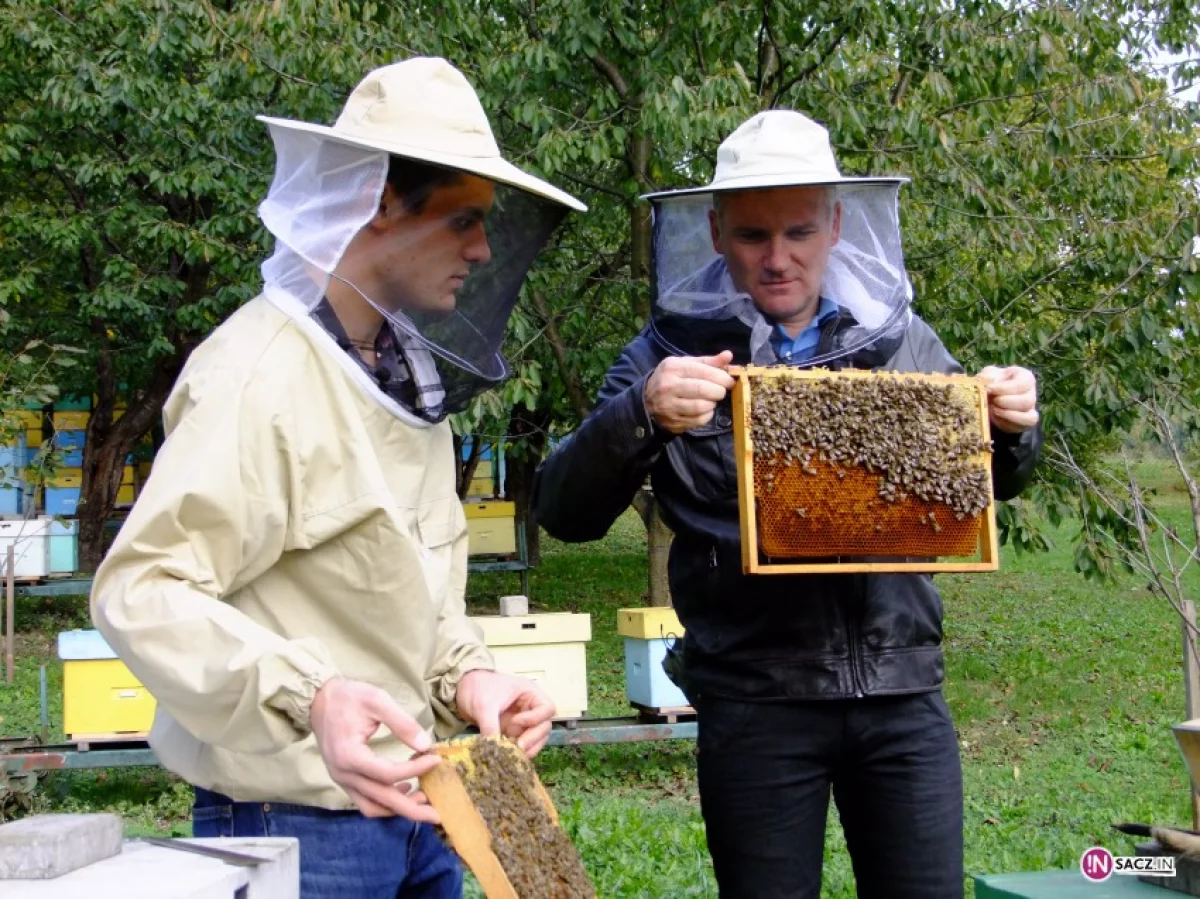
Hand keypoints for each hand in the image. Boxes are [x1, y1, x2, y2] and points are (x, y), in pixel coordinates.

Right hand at [310, 677, 441, 822]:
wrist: (319, 700)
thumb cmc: (348, 697)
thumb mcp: (377, 701)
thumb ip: (402, 723)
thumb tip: (425, 745)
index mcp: (350, 756)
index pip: (389, 774)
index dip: (416, 769)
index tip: (436, 759)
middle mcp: (344, 775)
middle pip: (382, 800)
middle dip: (413, 809)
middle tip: (438, 813)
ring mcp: (342, 780)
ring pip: (373, 807)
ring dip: (399, 808)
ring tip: (424, 801)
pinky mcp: (344, 780)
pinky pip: (366, 801)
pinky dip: (385, 802)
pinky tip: (405, 789)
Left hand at [455, 669, 555, 757]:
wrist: (463, 691)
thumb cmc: (478, 688)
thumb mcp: (484, 705)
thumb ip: (490, 726)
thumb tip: (495, 749)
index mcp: (530, 693)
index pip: (547, 708)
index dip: (535, 718)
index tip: (516, 722)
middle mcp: (531, 708)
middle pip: (545, 726)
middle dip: (533, 738)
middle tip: (517, 748)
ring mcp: (524, 721)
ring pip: (537, 738)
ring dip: (529, 748)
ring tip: (514, 756)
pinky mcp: (515, 732)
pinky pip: (524, 744)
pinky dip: (520, 752)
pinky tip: (509, 757)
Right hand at [644, 350, 735, 434]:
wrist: (646, 401)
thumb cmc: (671, 379)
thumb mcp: (685, 365)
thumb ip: (708, 361)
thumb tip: (728, 355)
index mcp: (673, 368)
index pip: (703, 371)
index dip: (721, 377)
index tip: (729, 380)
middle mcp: (669, 386)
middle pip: (703, 389)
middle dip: (719, 390)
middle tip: (722, 391)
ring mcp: (669, 406)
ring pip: (701, 406)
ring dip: (713, 403)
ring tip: (712, 399)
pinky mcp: (673, 421)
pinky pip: (699, 420)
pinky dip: (707, 415)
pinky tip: (705, 409)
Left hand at [977, 365, 1038, 433]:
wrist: (988, 396)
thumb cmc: (991, 382)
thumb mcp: (987, 375)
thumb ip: (987, 378)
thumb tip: (987, 386)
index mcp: (1025, 377)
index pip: (1022, 384)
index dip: (1004, 388)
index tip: (989, 389)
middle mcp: (1031, 393)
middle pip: (1027, 401)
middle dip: (1005, 402)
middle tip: (991, 400)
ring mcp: (1030, 410)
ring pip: (1029, 417)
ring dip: (1007, 415)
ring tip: (993, 409)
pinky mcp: (1024, 423)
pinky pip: (1020, 427)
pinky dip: (1005, 424)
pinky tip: (994, 417)